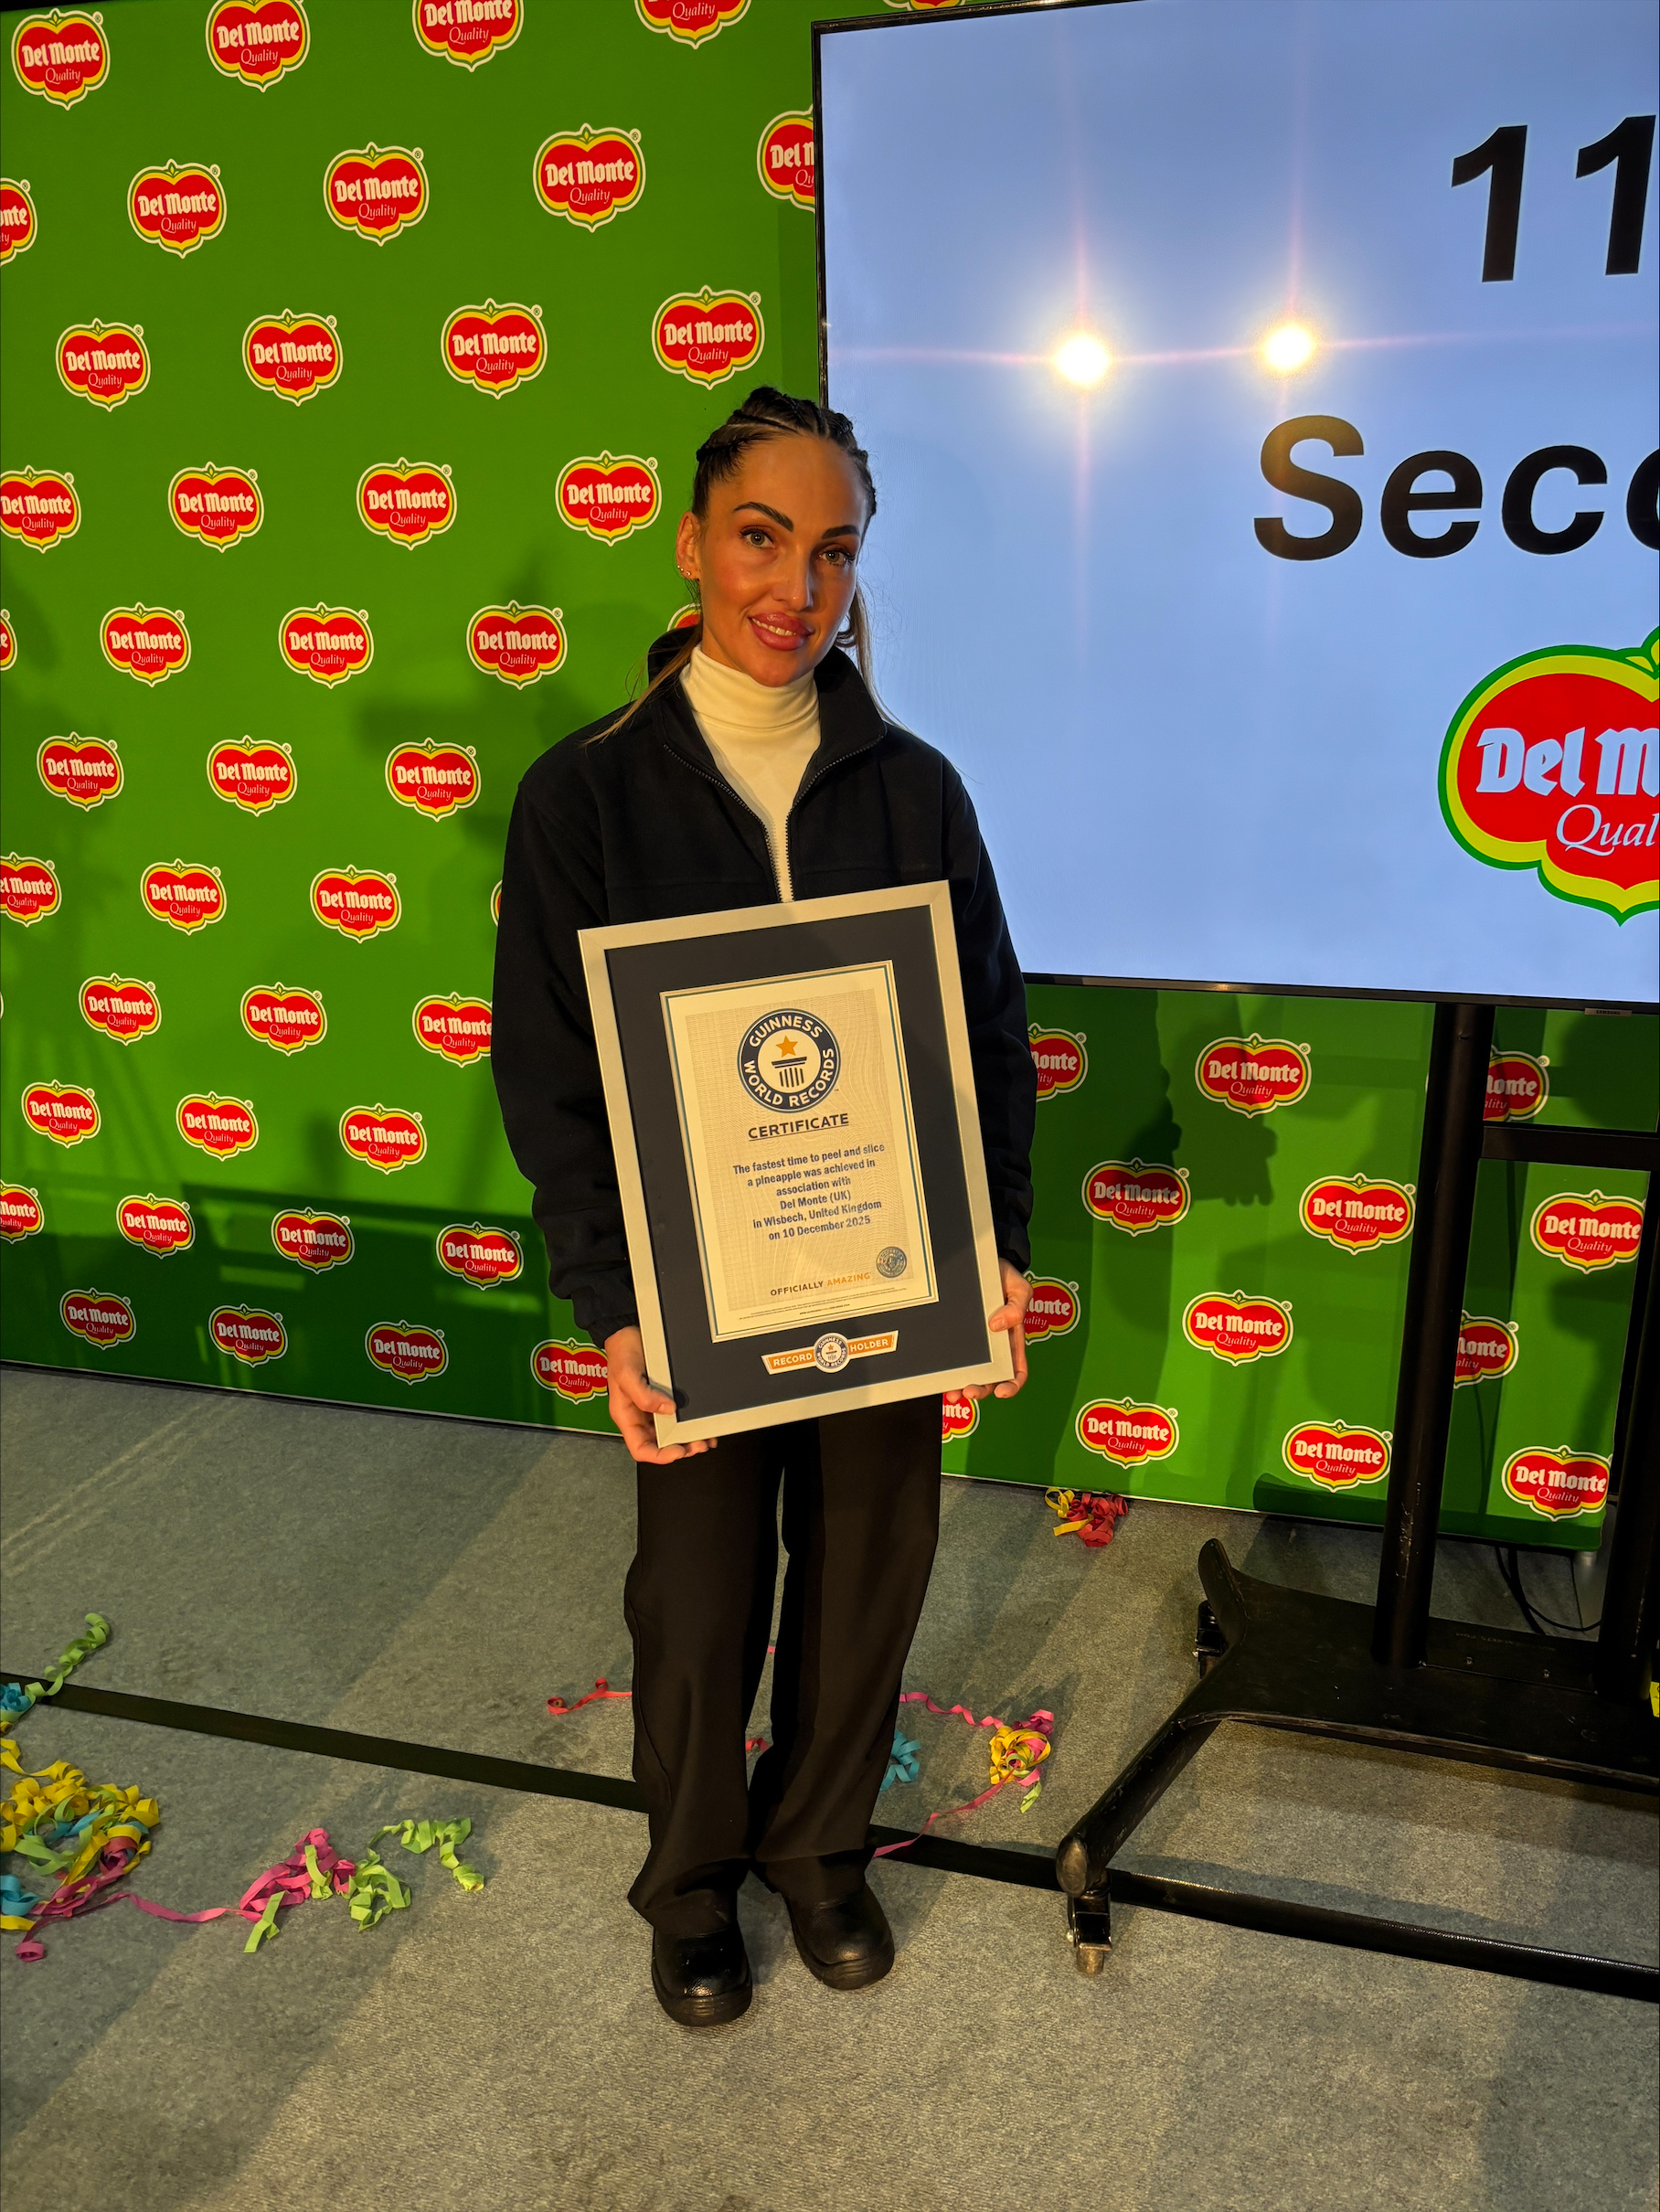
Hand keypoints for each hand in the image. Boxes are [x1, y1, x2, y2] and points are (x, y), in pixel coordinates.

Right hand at [603, 1326, 716, 1463]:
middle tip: (699, 1444)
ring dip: (689, 1438)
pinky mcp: (663, 1397)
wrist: (628, 1332)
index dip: (660, 1456)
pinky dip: (691, 1423)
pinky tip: (703, 1424)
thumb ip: (644, 1396)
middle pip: (660, 1444)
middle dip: (681, 1448)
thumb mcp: (627, 1374)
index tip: (678, 1451)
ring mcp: (652, 1408)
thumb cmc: (621, 1352)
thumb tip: (668, 1409)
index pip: (641, 1448)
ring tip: (705, 1438)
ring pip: (671, 1433)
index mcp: (627, 1416)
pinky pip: (678, 1416)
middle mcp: (640, 1416)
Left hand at [946, 1260, 1029, 1406]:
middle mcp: (992, 1345)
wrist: (983, 1260)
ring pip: (969, 1373)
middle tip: (969, 1392)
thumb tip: (998, 1326)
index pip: (1016, 1369)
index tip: (1002, 1391)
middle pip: (990, 1378)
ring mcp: (973, 1342)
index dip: (1012, 1384)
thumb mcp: (1020, 1287)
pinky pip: (951, 1356)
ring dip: (961, 1386)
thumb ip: (1017, 1307)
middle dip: (981, 1389)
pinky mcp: (955, 1334)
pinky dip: (946, 1370)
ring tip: (952, 1392)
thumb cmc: (1004, 1275)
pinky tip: (940, 1377)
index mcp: (1011, 1338)